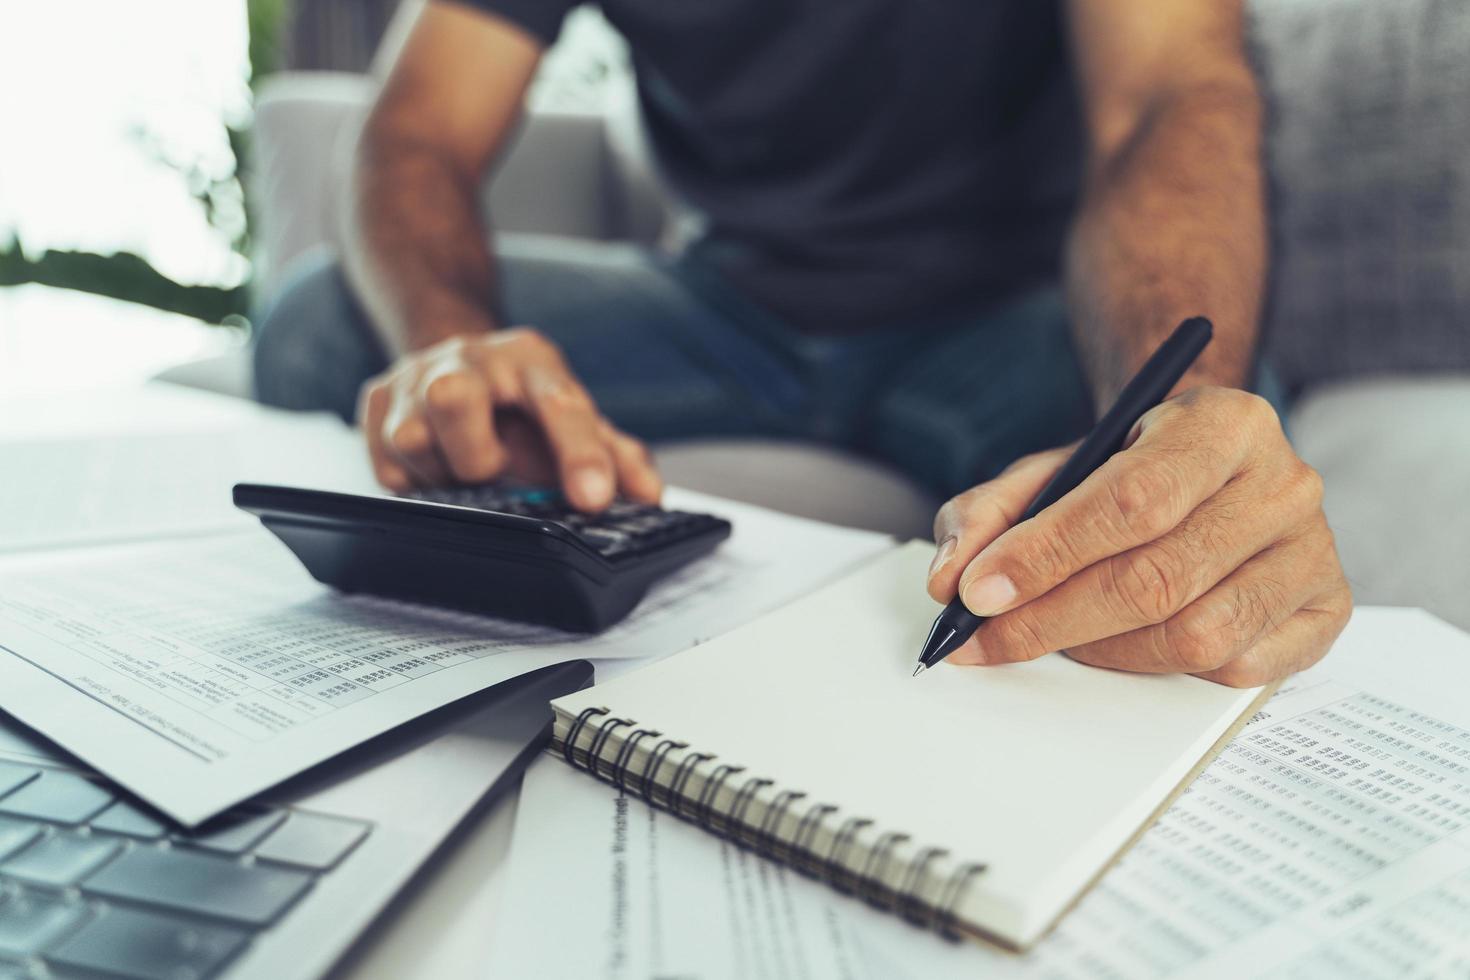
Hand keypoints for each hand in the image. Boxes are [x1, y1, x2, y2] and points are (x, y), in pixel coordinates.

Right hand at [357, 329, 661, 510]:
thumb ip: (617, 456)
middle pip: (453, 399)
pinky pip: (386, 465)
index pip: (561, 404)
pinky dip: (416, 482)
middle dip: (475, 455)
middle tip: (493, 472)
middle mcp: (469, 358)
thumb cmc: (524, 404)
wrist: (459, 361)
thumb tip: (649, 496)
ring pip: (412, 438)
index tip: (593, 500)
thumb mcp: (575, 419)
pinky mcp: (376, 402)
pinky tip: (437, 469)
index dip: (580, 455)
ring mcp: (415, 376)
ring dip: (445, 474)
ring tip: (466, 471)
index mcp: (531, 360)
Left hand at [926, 387, 1351, 686]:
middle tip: (988, 637)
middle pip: (1159, 578)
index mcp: (1225, 423)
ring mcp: (1314, 552)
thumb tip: (949, 579)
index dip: (1046, 554)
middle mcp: (1286, 484)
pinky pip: (1236, 669)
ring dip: (1105, 651)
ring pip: (1195, 635)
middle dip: (1053, 618)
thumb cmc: (1127, 473)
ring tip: (1058, 634)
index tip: (976, 593)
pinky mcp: (1327, 612)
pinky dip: (1164, 670)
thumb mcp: (1052, 470)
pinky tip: (1126, 644)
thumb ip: (990, 512)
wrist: (1208, 472)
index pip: (1132, 500)